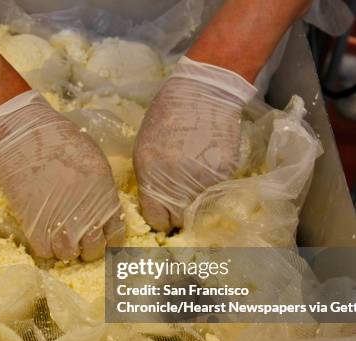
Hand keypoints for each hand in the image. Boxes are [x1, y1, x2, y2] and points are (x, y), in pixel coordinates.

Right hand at [0, 90, 123, 260]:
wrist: (26, 136)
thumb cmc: (61, 139)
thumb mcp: (95, 161)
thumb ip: (102, 190)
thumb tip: (100, 206)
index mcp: (106, 199)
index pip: (115, 236)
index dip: (108, 238)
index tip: (99, 235)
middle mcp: (87, 217)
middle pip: (94, 251)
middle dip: (88, 248)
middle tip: (78, 239)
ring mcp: (61, 224)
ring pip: (68, 255)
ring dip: (65, 249)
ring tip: (59, 237)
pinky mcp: (35, 226)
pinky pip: (44, 252)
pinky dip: (45, 247)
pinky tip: (43, 233)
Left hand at [133, 57, 256, 231]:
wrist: (203, 92)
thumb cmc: (166, 116)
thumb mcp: (144, 149)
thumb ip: (149, 181)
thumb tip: (157, 205)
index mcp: (151, 175)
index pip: (156, 219)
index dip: (159, 218)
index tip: (162, 213)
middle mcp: (177, 182)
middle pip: (179, 220)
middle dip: (177, 214)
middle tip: (178, 201)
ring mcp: (203, 179)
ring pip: (199, 209)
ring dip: (195, 200)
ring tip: (193, 180)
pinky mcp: (225, 173)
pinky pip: (215, 192)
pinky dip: (211, 186)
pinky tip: (206, 167)